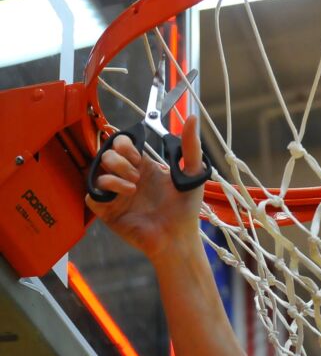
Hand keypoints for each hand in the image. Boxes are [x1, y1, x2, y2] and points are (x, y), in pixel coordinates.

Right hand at [85, 115, 205, 261]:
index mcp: (144, 167)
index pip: (122, 144)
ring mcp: (116, 195)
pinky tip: (125, 195)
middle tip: (137, 174)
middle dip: (119, 159)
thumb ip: (190, 147)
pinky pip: (92, 195)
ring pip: (97, 172)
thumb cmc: (186, 209)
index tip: (138, 154)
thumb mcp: (192, 174)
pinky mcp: (108, 211)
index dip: (124, 144)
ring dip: (114, 174)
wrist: (178, 237)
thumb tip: (192, 118)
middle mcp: (128, 178)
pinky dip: (104, 191)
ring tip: (134, 187)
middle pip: (107, 155)